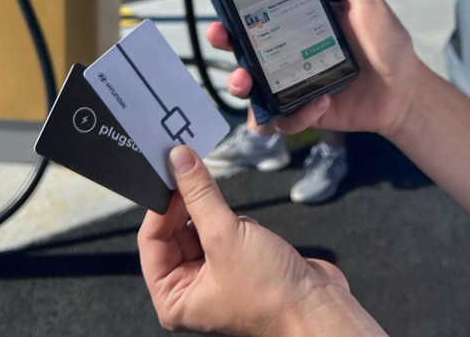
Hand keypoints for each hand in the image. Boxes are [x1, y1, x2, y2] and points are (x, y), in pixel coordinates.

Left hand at [140, 146, 380, 335]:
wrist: (317, 308)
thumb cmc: (269, 293)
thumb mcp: (226, 237)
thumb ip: (200, 195)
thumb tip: (179, 160)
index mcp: (174, 297)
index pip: (151, 240)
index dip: (161, 205)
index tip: (173, 170)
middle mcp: (190, 289)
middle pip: (175, 230)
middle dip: (189, 204)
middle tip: (194, 167)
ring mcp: (216, 275)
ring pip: (202, 226)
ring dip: (216, 212)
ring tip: (232, 216)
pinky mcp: (240, 262)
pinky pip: (226, 229)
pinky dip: (236, 220)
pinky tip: (251, 229)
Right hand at [206, 0, 422, 139]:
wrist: (405, 88)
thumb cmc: (386, 43)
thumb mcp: (366, 0)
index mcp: (299, 25)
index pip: (259, 16)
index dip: (236, 13)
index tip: (225, 8)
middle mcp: (290, 54)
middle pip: (244, 50)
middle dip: (224, 45)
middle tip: (221, 38)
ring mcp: (294, 85)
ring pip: (252, 90)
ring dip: (241, 85)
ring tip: (247, 82)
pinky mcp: (305, 112)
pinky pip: (284, 118)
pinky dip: (295, 114)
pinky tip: (320, 102)